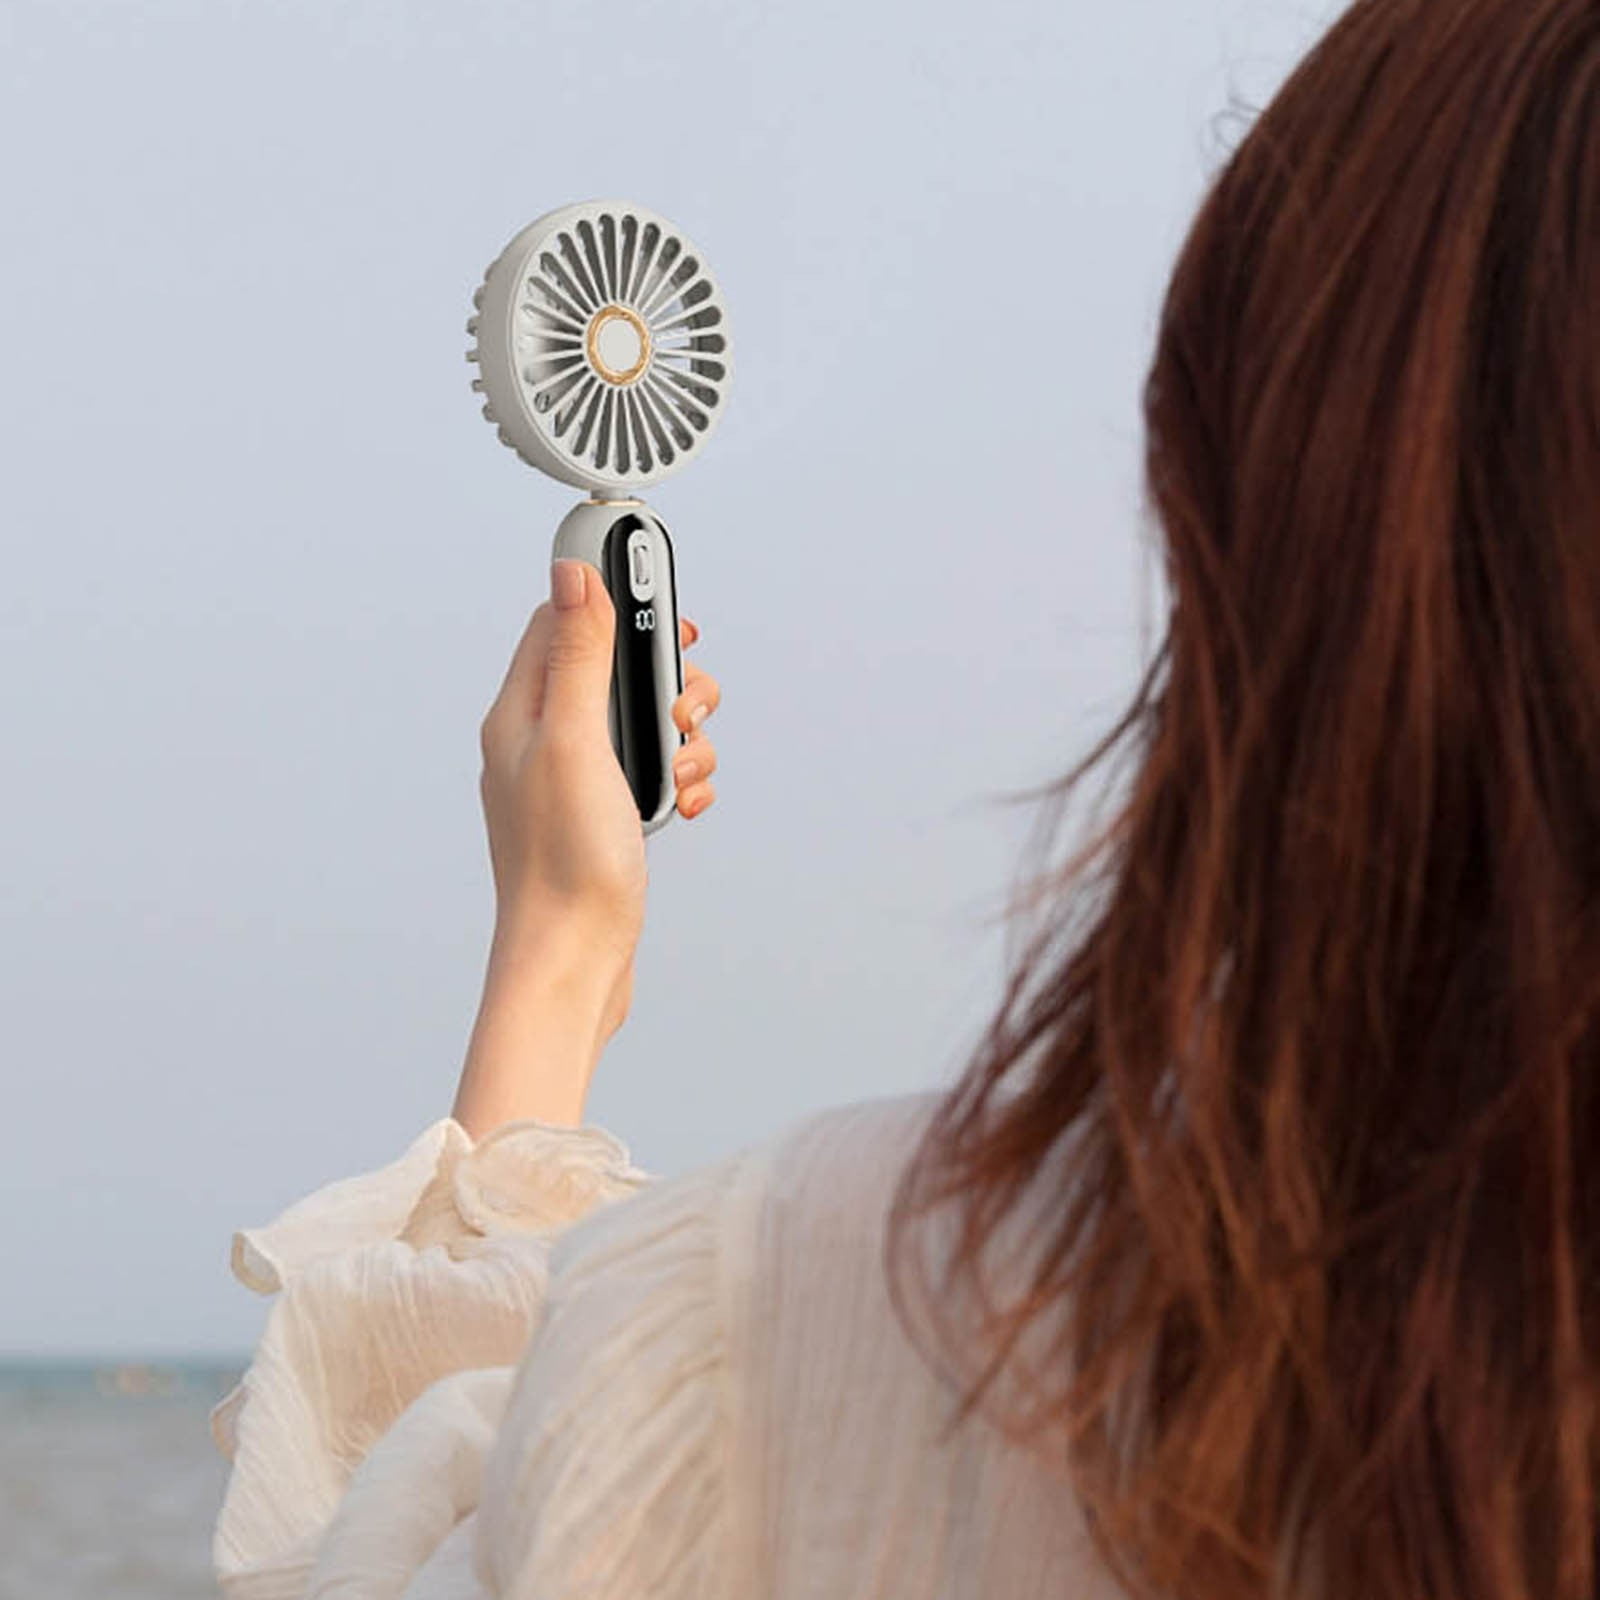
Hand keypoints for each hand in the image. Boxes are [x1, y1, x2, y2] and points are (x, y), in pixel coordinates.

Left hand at [475, 557, 721, 1037]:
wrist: (573, 962)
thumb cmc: (563, 865)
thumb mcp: (575, 743)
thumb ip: (579, 656)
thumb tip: (574, 575)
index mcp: (522, 713)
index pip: (561, 621)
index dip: (614, 599)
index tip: (661, 594)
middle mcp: (545, 740)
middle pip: (617, 669)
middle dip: (665, 682)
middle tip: (679, 709)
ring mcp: (578, 779)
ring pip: (645, 722)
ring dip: (680, 737)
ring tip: (677, 769)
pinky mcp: (606, 814)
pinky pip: (654, 771)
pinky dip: (678, 779)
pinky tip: (677, 804)